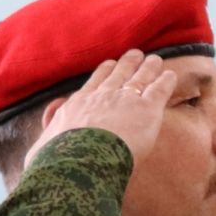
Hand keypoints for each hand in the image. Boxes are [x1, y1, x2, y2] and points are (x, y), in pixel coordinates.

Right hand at [25, 50, 175, 167]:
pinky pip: (159, 89)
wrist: (80, 161)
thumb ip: (48, 130)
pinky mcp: (146, 108)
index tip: (110, 64)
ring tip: (156, 60)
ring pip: (139, 77)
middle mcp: (102, 96)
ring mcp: (125, 99)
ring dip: (149, 67)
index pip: (94, 83)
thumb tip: (47, 122)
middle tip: (135, 54)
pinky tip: (171, 76)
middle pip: (118, 74)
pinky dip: (166, 81)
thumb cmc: (58, 160)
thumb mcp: (43, 143)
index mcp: (79, 103)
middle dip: (127, 63)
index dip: (104, 72)